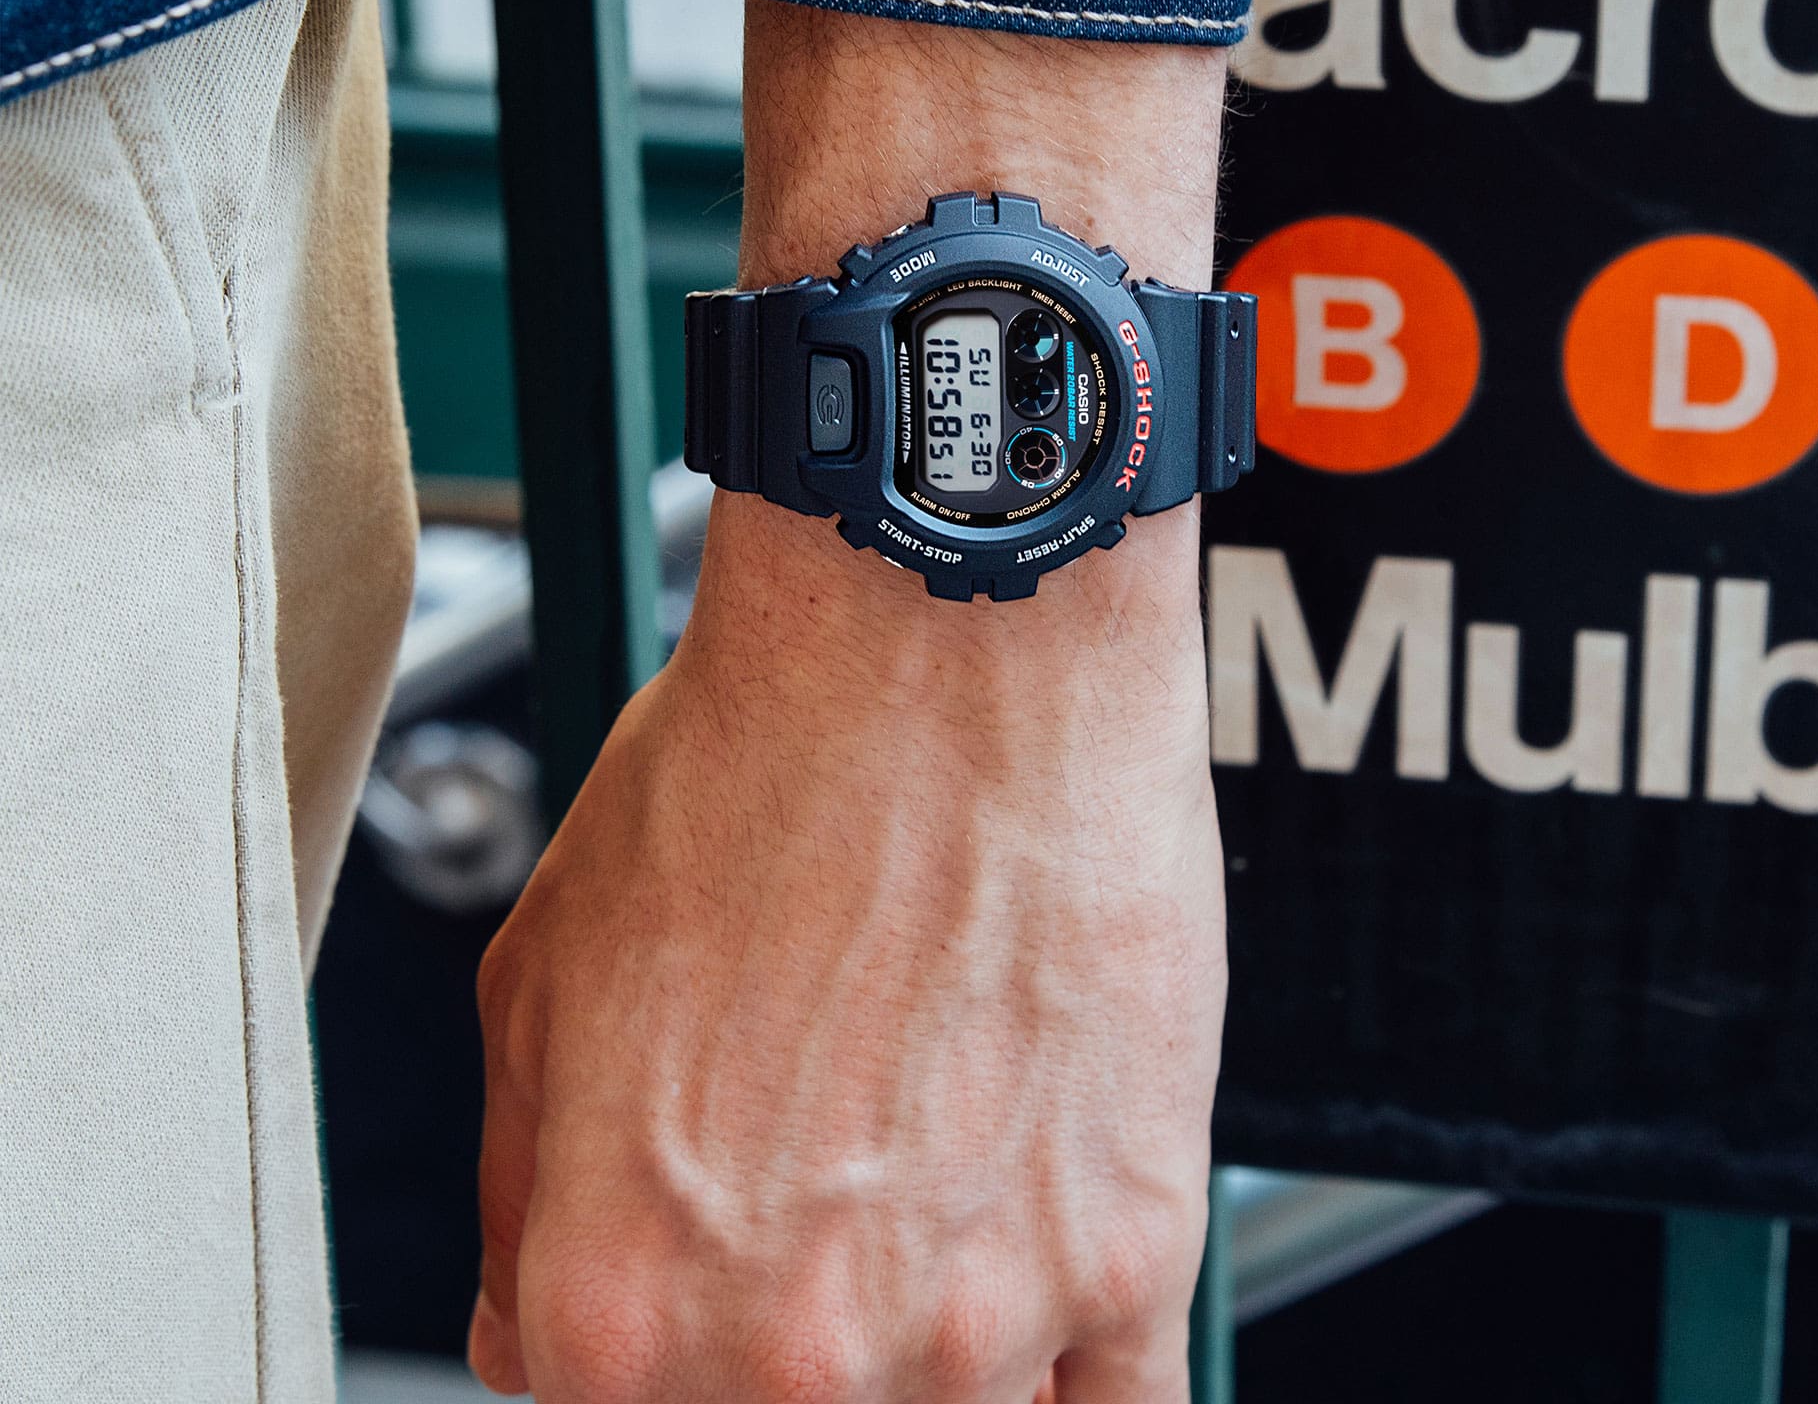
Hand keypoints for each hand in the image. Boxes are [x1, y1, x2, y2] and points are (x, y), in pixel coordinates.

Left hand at [471, 2, 1228, 1401]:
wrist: (949, 650)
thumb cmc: (765, 770)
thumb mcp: (542, 977)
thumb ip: (525, 1197)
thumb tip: (540, 1314)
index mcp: (611, 1306)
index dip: (657, 1347)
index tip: (704, 1295)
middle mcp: (786, 1352)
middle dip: (789, 1339)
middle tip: (823, 1194)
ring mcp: (971, 1322)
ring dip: (932, 1334)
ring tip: (929, 1166)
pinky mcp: (1127, 1252)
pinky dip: (1068, 1371)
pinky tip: (1038, 1274)